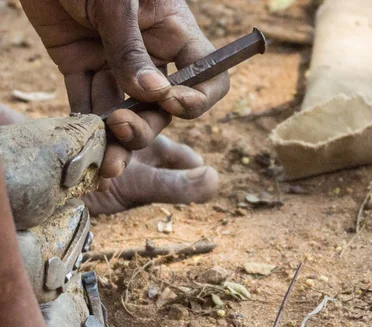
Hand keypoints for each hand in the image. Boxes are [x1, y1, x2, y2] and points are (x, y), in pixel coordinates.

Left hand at [20, 0, 228, 179]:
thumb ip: (131, 47)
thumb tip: (153, 94)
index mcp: (172, 30)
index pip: (205, 76)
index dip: (196, 99)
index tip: (171, 103)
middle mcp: (148, 52)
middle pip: (159, 108)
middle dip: (144, 127)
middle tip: (122, 128)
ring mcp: (113, 62)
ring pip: (123, 112)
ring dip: (116, 141)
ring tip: (106, 165)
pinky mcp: (80, 65)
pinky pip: (86, 102)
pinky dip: (85, 127)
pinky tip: (86, 150)